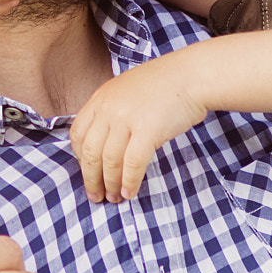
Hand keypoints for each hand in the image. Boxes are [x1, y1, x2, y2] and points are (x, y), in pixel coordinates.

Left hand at [70, 53, 209, 202]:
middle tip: (96, 196)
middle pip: (90, 152)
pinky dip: (129, 181)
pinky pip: (132, 163)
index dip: (79, 158)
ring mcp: (127, 118)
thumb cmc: (166, 84)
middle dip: (91, 179)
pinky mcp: (148, 130)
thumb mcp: (127, 90)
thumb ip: (112, 111)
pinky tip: (130, 192)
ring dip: (110, 184)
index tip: (88, 172)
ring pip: (109, 161)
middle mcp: (109, 107)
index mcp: (101, 97)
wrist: (193, 75)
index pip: (77, 134)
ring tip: (115, 197)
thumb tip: (105, 143)